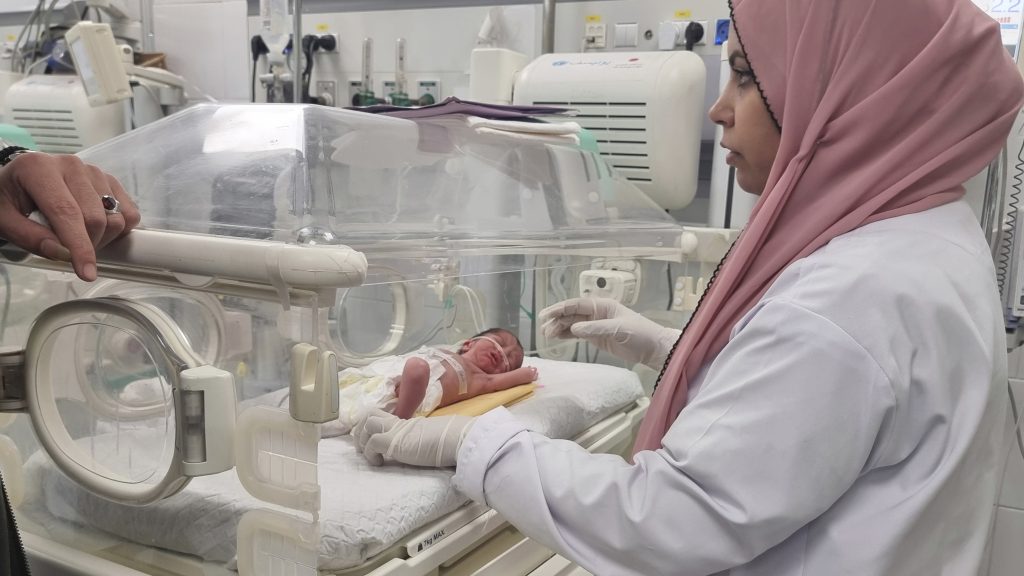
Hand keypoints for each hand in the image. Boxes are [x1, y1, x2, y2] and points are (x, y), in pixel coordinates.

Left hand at [0, 153, 140, 280]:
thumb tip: (64, 254)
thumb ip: (30, 237)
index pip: (66, 212)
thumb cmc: (8, 200)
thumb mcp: (4, 221)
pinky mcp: (109, 180)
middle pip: (95, 218)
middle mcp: (71, 164)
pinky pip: (129, 213)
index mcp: (38, 168)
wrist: (18, 181)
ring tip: (78, 236)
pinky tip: (97, 229)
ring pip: (115, 217)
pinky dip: (119, 229)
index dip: (79, 246)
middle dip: (88, 245)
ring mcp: (93, 171)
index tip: (86, 273)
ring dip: (103, 238)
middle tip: (68, 251)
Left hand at [353, 409, 474, 466]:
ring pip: (367, 423)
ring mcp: (395, 430)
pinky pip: (372, 443)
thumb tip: (420, 447)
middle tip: (362, 446)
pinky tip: (379, 463)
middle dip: (360, 429)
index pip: (380, 415)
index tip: (368, 438)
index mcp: (405, 422)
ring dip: (362, 440)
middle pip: (368, 414)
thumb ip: (418, 439)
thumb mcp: (428, 438)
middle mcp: (398, 423)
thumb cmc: (448, 441)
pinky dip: (371, 454)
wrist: (456, 439)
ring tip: (369, 455)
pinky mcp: (394, 441)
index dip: (370, 425)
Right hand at [539, 297, 681, 368]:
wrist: (653, 348)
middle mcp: (596, 313)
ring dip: (559, 328)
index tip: (545, 315)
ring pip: (572, 325)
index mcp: (602, 305)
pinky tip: (556, 338)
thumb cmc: (639, 334)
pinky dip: (566, 335)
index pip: (576, 305)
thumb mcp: (618, 329)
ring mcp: (595, 325)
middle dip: (556, 320)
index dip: (559, 309)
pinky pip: (577, 334)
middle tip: (543, 329)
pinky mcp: (597, 337)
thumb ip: (595, 328)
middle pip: (571, 314)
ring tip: (546, 335)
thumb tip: (573, 329)